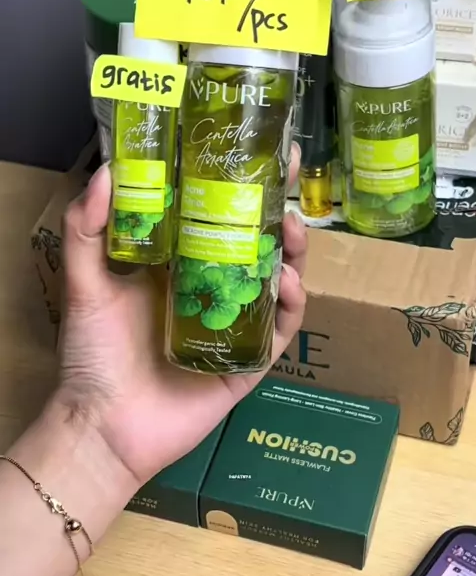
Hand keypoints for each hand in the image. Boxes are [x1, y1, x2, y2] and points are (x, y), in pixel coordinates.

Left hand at [59, 148, 306, 487]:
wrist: (104, 426)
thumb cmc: (93, 355)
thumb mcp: (83, 284)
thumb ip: (86, 229)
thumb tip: (107, 169)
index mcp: (178, 267)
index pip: (218, 217)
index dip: (239, 186)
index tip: (255, 149)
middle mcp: (213, 290)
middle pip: (258, 243)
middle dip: (278, 210)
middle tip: (289, 177)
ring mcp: (235, 325)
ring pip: (278, 280)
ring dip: (293, 251)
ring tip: (292, 227)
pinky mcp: (250, 362)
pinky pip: (280, 329)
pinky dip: (290, 305)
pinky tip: (285, 282)